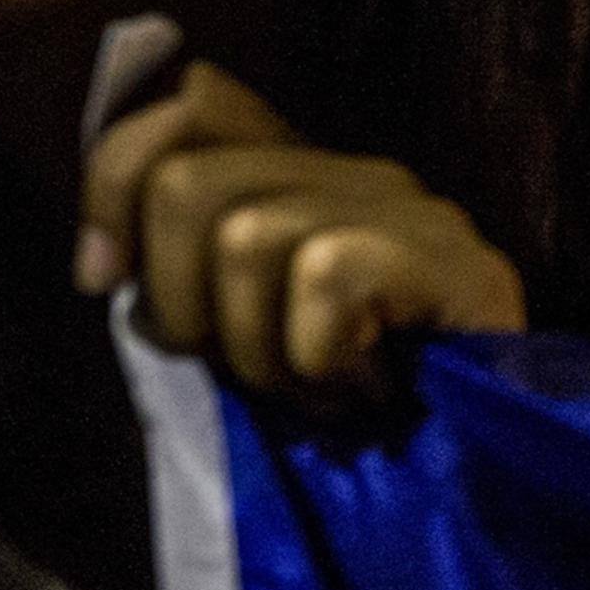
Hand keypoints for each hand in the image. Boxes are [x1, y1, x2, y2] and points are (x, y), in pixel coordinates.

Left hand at [80, 60, 525, 394]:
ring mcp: (412, 211)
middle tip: (245, 366)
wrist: (485, 484)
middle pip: (186, 184)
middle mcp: (356, 173)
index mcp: (301, 181)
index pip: (187, 105)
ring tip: (313, 386)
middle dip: (181, 304)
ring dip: (259, 349)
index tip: (106, 277)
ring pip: (246, 237)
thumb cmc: (354, 422)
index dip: (115, 184)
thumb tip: (104, 264)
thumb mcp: (244, 342)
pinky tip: (360, 390)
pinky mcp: (458, 262)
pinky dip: (317, 357)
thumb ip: (188, 283)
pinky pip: (324, 276)